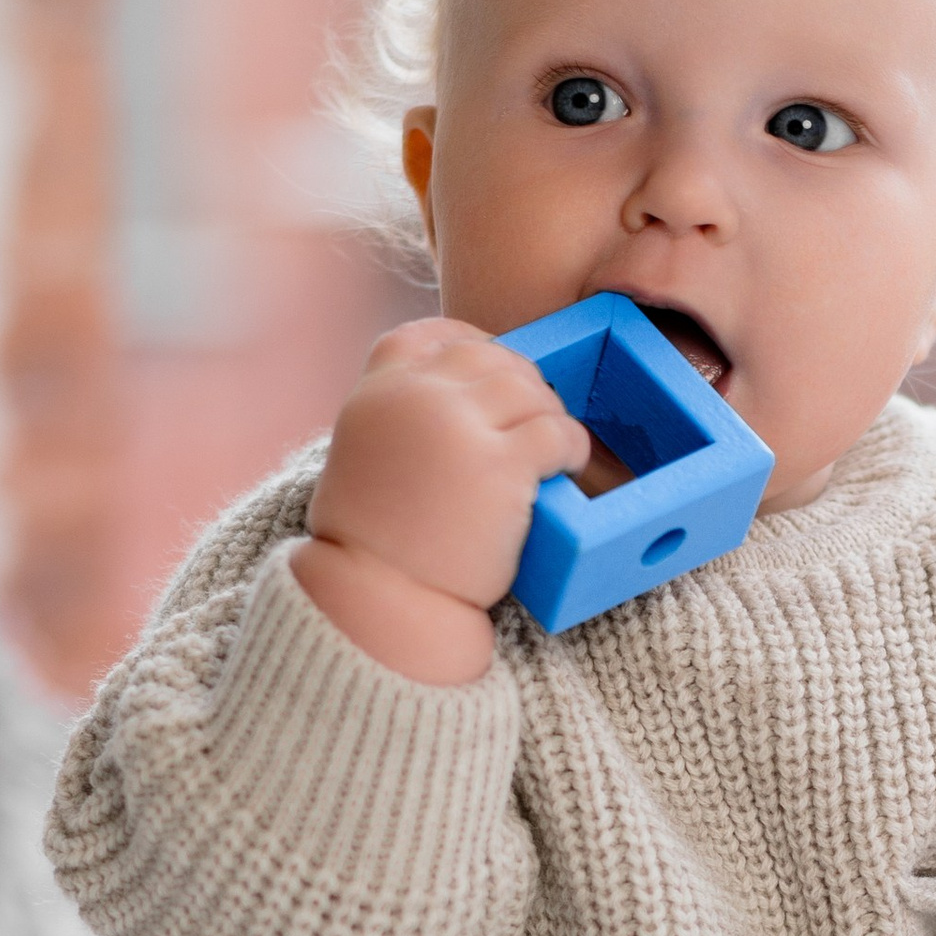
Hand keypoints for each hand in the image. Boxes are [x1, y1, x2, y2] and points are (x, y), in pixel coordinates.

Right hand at [296, 319, 587, 682]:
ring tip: (555, 445)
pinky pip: (557, 432)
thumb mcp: (363, 457)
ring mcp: (459, 426)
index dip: (471, 345)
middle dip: (520, 381)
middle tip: (537, 415)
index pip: (430, 335)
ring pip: (529, 390)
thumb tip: (457, 404)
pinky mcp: (500, 466)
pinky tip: (570, 464)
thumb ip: (399, 419)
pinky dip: (572, 445)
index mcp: (375, 392)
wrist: (377, 600)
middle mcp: (415, 397)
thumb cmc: (371, 546)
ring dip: (550, 414)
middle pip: (488, 358)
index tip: (496, 367)